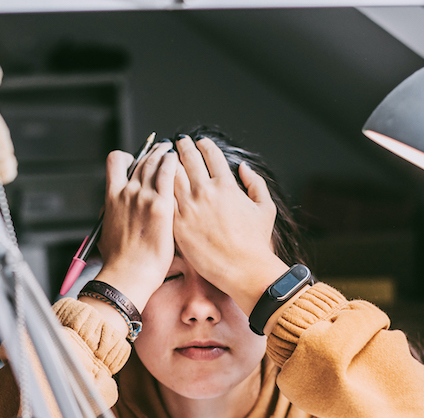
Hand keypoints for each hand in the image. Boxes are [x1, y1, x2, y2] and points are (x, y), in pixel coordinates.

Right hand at [94, 141, 177, 311]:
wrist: (128, 274)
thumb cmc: (119, 261)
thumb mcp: (107, 232)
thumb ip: (114, 216)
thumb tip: (116, 215)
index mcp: (112, 196)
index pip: (116, 161)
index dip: (129, 156)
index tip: (137, 158)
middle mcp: (126, 192)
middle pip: (141, 160)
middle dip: (153, 152)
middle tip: (163, 150)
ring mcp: (143, 197)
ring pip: (155, 162)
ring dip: (164, 153)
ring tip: (172, 151)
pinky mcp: (160, 205)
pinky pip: (168, 173)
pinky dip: (172, 162)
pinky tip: (178, 160)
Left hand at [173, 136, 287, 315]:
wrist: (242, 269)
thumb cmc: (256, 243)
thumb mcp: (265, 208)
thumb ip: (256, 183)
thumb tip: (243, 168)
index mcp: (226, 185)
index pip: (211, 155)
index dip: (204, 145)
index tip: (199, 141)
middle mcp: (205, 192)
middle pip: (188, 159)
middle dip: (182, 146)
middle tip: (178, 142)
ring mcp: (189, 207)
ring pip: (171, 175)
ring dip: (167, 162)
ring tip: (164, 158)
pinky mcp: (176, 224)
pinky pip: (163, 198)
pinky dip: (159, 186)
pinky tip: (157, 183)